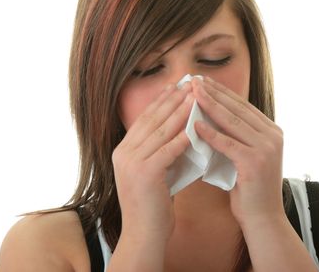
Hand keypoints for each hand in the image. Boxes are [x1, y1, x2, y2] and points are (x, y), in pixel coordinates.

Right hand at [112, 83, 193, 241]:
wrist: (143, 235)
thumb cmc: (153, 205)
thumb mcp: (154, 172)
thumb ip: (161, 152)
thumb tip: (183, 131)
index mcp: (123, 151)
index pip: (144, 119)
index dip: (160, 101)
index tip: (175, 86)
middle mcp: (123, 153)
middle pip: (151, 120)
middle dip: (171, 99)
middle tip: (189, 83)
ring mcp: (131, 163)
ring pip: (159, 131)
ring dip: (179, 112)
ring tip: (195, 97)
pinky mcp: (144, 174)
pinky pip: (166, 151)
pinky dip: (181, 138)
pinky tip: (194, 127)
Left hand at [191, 77, 284, 226]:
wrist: (263, 219)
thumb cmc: (249, 189)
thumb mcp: (245, 156)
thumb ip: (235, 137)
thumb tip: (208, 117)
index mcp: (272, 131)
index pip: (242, 106)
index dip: (222, 92)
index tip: (204, 81)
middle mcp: (273, 136)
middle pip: (237, 109)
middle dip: (214, 93)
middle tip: (195, 79)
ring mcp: (267, 148)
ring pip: (232, 121)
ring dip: (210, 105)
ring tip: (192, 93)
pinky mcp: (255, 162)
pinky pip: (228, 143)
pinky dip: (210, 133)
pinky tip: (195, 124)